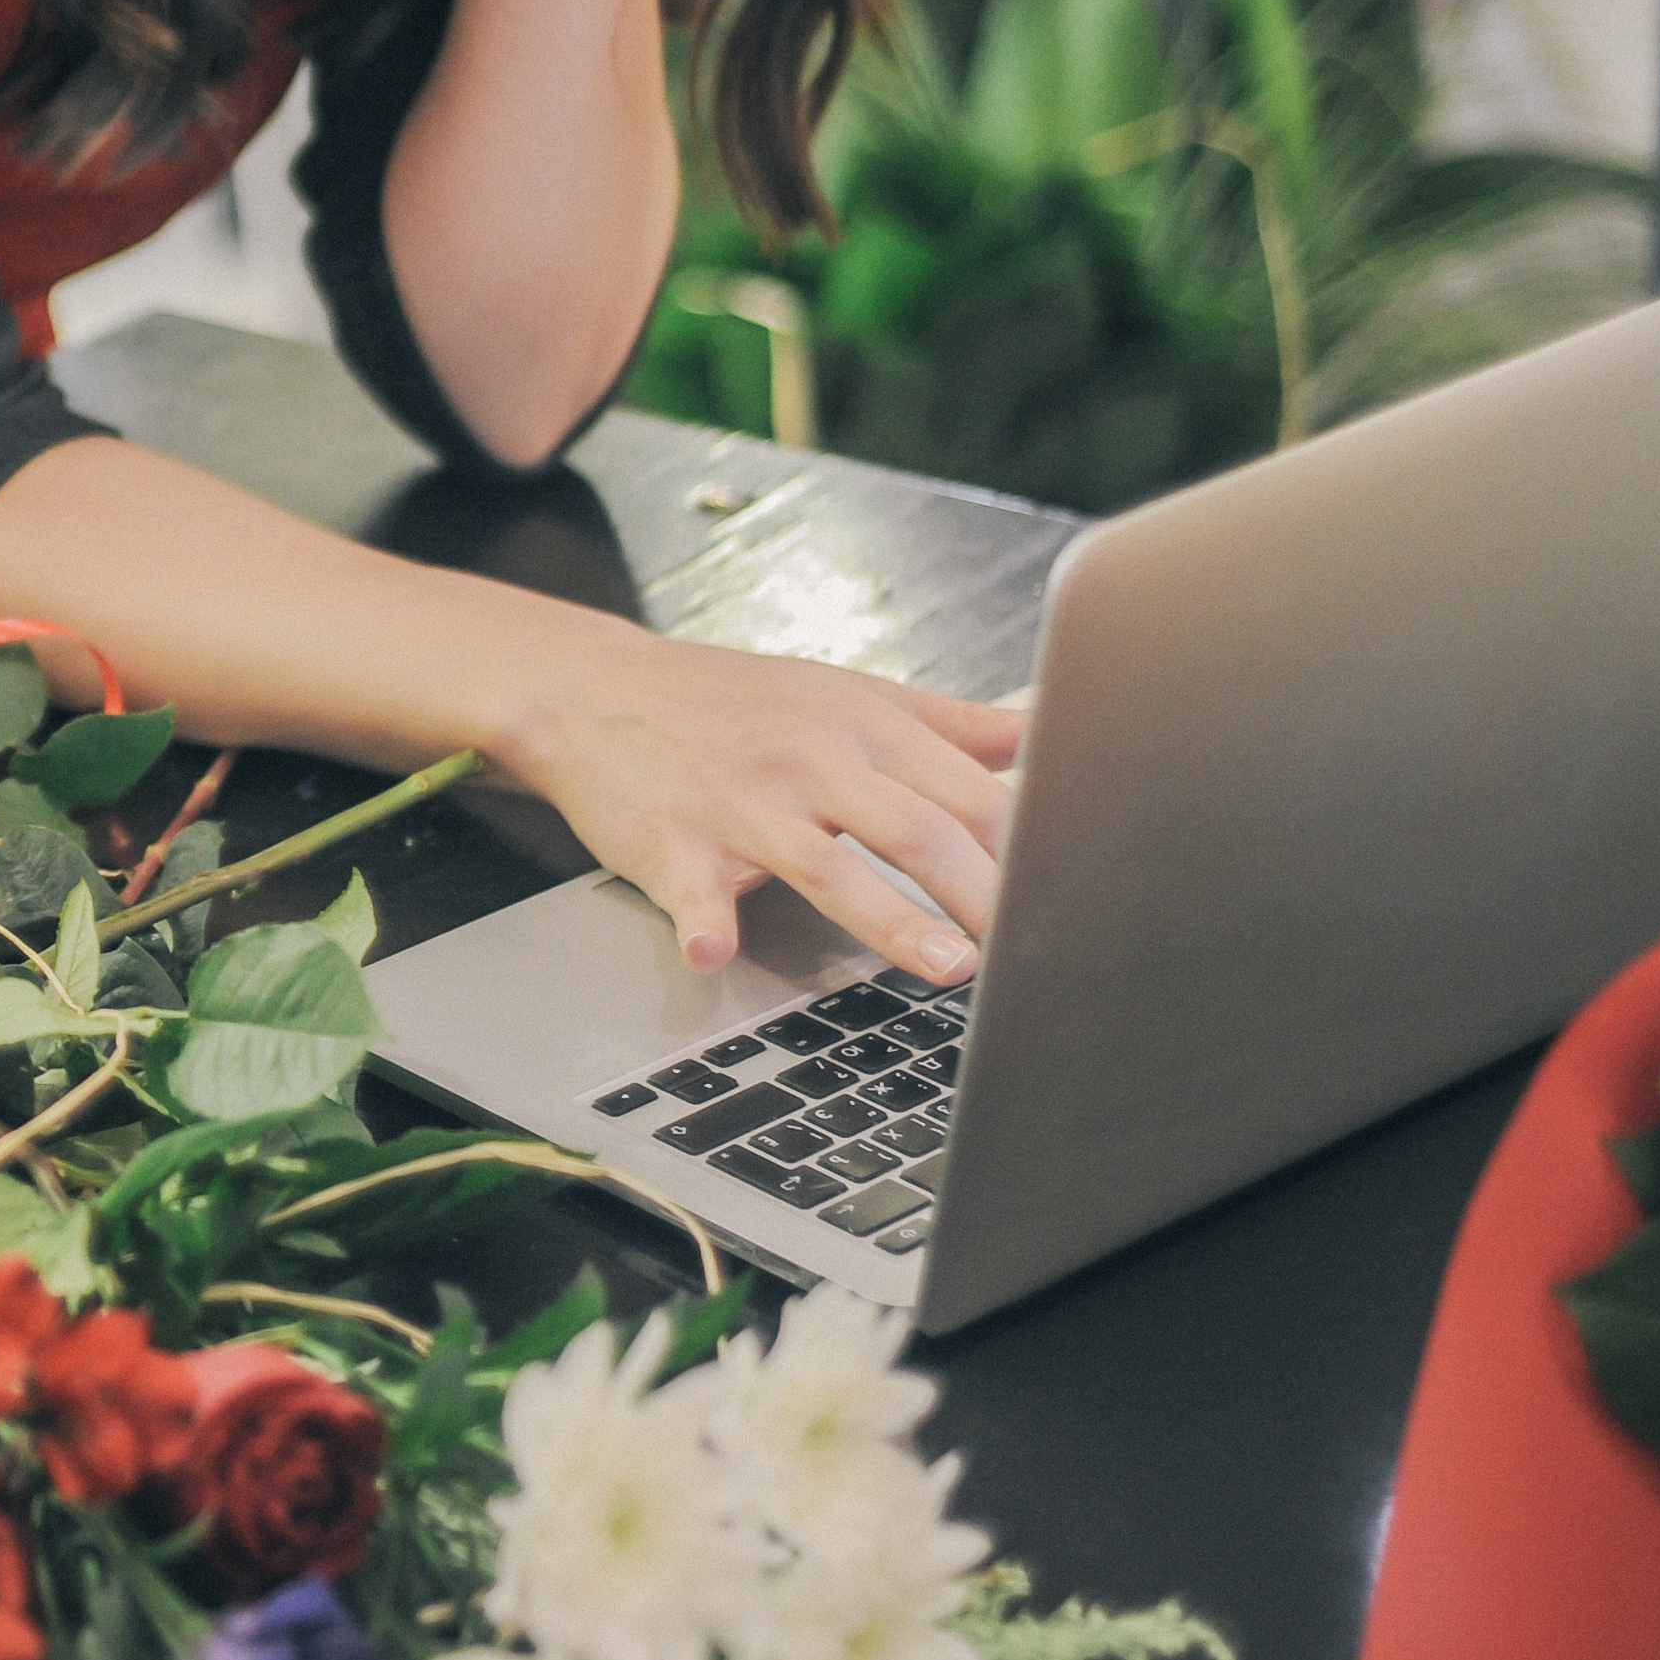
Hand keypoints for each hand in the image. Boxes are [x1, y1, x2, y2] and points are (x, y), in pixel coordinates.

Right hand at [493, 617, 1023, 983]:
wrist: (590, 690)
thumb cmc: (726, 701)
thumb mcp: (842, 693)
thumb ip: (945, 723)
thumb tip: (1041, 733)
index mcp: (861, 727)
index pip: (966, 791)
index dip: (1025, 848)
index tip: (1069, 898)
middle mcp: (809, 761)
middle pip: (915, 828)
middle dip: (983, 893)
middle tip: (1032, 955)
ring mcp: (739, 804)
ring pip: (827, 865)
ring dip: (891, 920)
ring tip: (948, 969)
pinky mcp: (671, 842)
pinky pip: (691, 889)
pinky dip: (701, 920)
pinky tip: (713, 950)